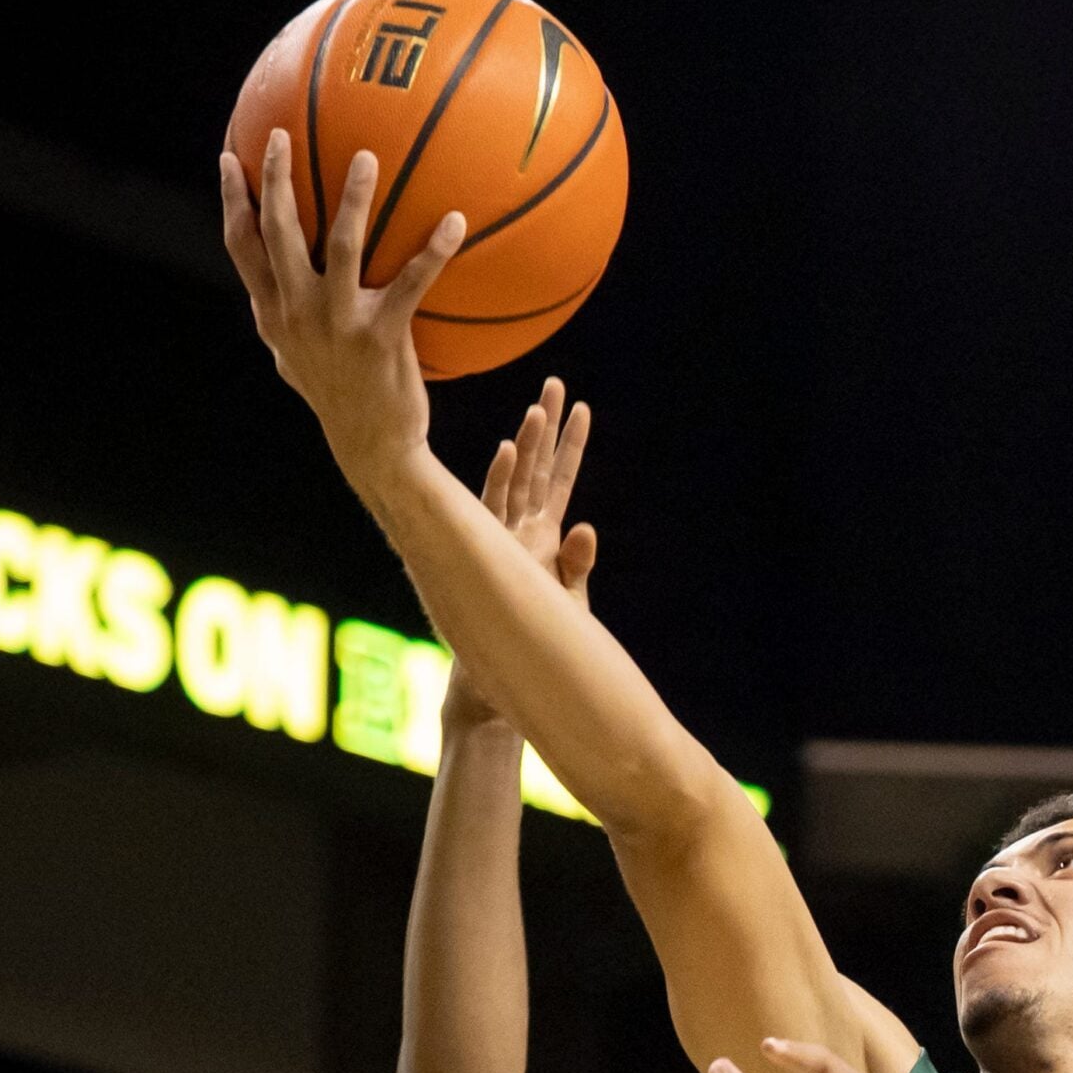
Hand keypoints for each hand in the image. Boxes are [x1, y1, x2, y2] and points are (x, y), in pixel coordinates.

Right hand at [219, 130, 463, 496]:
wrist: (371, 446)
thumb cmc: (338, 396)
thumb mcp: (293, 360)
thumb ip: (280, 321)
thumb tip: (265, 291)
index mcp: (274, 313)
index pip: (241, 248)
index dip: (233, 201)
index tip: (230, 158)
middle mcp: (297, 313)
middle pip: (277, 233)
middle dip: (274, 180)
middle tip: (281, 135)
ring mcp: (336, 324)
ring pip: (339, 246)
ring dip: (354, 198)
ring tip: (367, 157)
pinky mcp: (380, 337)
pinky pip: (411, 283)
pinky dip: (434, 251)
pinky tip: (456, 222)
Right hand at [443, 380, 598, 730]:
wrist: (484, 689)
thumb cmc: (526, 648)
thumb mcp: (566, 606)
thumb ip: (577, 567)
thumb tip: (588, 528)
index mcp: (539, 538)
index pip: (559, 481)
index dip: (571, 446)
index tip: (583, 407)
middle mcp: (517, 531)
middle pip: (537, 469)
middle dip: (547, 427)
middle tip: (556, 382)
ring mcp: (498, 541)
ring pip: (517, 482)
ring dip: (529, 445)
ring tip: (538, 407)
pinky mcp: (484, 557)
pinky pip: (493, 511)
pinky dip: (503, 480)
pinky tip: (509, 450)